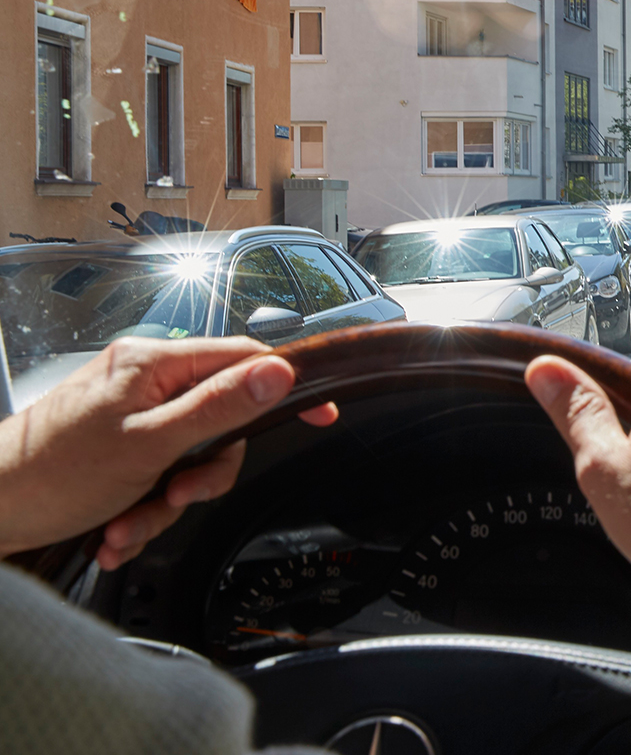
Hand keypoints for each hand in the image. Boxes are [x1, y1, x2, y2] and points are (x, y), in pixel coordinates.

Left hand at [0, 338, 339, 569]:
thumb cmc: (51, 474)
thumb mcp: (150, 444)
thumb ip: (219, 407)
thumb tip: (278, 373)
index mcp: (155, 365)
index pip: (244, 359)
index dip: (284, 388)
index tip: (320, 413)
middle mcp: (144, 382)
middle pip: (220, 422)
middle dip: (202, 474)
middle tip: (176, 494)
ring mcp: (130, 415)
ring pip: (189, 460)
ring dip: (164, 505)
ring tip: (128, 525)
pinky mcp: (117, 448)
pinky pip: (158, 477)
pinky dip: (142, 511)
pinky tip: (114, 529)